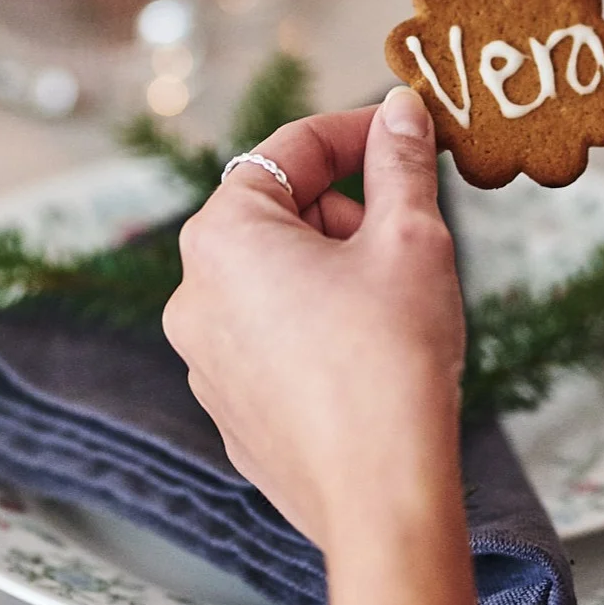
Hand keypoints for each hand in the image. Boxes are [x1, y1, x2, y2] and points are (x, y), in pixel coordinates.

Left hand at [163, 88, 487, 604]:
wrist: (379, 495)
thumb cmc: (391, 359)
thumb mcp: (409, 238)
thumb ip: (400, 161)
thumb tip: (401, 109)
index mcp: (223, 236)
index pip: (289, 151)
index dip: (356, 130)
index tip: (405, 131)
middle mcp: (193, 293)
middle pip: (278, 214)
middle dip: (346, 212)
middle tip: (409, 236)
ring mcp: (204, 358)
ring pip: (276, 280)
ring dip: (334, 271)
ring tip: (396, 305)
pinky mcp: (230, 409)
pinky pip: (273, 340)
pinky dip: (317, 329)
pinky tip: (370, 357)